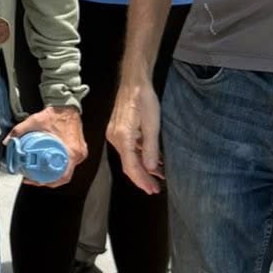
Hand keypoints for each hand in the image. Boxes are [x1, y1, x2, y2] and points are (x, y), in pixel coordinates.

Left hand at [7, 104, 86, 185]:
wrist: (68, 106)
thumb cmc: (57, 113)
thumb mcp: (35, 121)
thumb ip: (19, 131)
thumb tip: (8, 141)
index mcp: (72, 151)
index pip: (63, 175)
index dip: (49, 181)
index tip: (36, 180)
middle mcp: (78, 155)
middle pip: (64, 176)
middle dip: (48, 180)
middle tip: (34, 179)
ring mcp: (79, 153)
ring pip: (66, 171)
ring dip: (53, 175)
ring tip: (39, 174)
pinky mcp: (78, 151)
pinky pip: (68, 164)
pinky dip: (58, 167)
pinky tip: (48, 166)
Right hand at [107, 76, 161, 195]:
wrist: (133, 82)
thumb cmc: (144, 100)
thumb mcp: (152, 125)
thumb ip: (150, 148)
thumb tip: (151, 168)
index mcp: (122, 138)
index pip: (131, 166)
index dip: (142, 180)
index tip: (153, 190)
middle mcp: (114, 139)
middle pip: (128, 164)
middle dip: (142, 178)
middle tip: (156, 189)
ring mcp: (114, 135)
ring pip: (128, 158)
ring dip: (142, 168)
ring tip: (157, 177)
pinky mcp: (118, 131)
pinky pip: (128, 149)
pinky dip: (139, 157)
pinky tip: (151, 161)